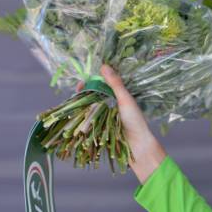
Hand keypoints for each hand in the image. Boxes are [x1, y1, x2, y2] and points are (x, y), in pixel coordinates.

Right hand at [83, 64, 166, 183]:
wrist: (138, 146)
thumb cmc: (135, 122)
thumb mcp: (125, 100)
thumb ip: (115, 84)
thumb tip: (104, 66)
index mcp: (116, 96)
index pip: (99, 85)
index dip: (90, 82)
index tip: (82, 83)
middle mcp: (109, 105)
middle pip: (91, 95)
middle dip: (82, 94)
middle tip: (77, 93)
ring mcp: (103, 118)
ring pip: (88, 108)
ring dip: (80, 106)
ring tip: (73, 104)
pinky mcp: (99, 129)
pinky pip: (87, 121)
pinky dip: (81, 118)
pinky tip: (75, 117)